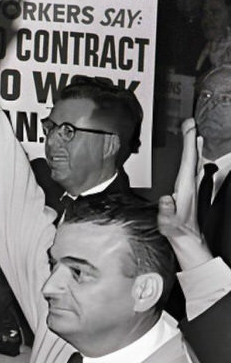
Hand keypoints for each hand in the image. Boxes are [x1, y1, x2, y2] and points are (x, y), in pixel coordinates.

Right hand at [158, 119, 212, 269]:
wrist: (186, 238)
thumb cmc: (175, 228)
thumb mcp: (167, 221)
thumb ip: (166, 210)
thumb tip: (166, 198)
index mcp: (185, 187)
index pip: (188, 160)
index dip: (189, 143)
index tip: (189, 128)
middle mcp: (191, 184)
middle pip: (194, 157)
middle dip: (193, 139)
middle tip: (191, 123)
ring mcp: (192, 186)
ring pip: (196, 162)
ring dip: (195, 147)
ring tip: (195, 134)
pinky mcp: (190, 188)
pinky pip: (194, 168)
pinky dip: (194, 157)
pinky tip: (194, 155)